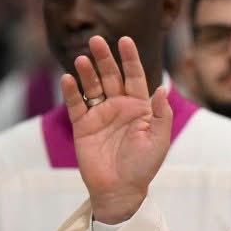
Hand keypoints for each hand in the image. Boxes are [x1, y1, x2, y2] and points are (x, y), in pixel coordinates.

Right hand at [60, 35, 170, 223]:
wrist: (121, 190)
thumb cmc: (143, 167)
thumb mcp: (159, 140)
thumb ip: (161, 114)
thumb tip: (163, 89)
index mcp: (139, 107)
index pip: (135, 76)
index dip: (130, 58)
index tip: (125, 40)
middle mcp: (119, 106)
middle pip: (111, 76)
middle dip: (104, 58)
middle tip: (96, 40)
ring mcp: (100, 115)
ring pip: (93, 86)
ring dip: (87, 72)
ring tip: (82, 58)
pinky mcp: (83, 126)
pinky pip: (76, 105)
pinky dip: (72, 92)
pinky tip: (68, 78)